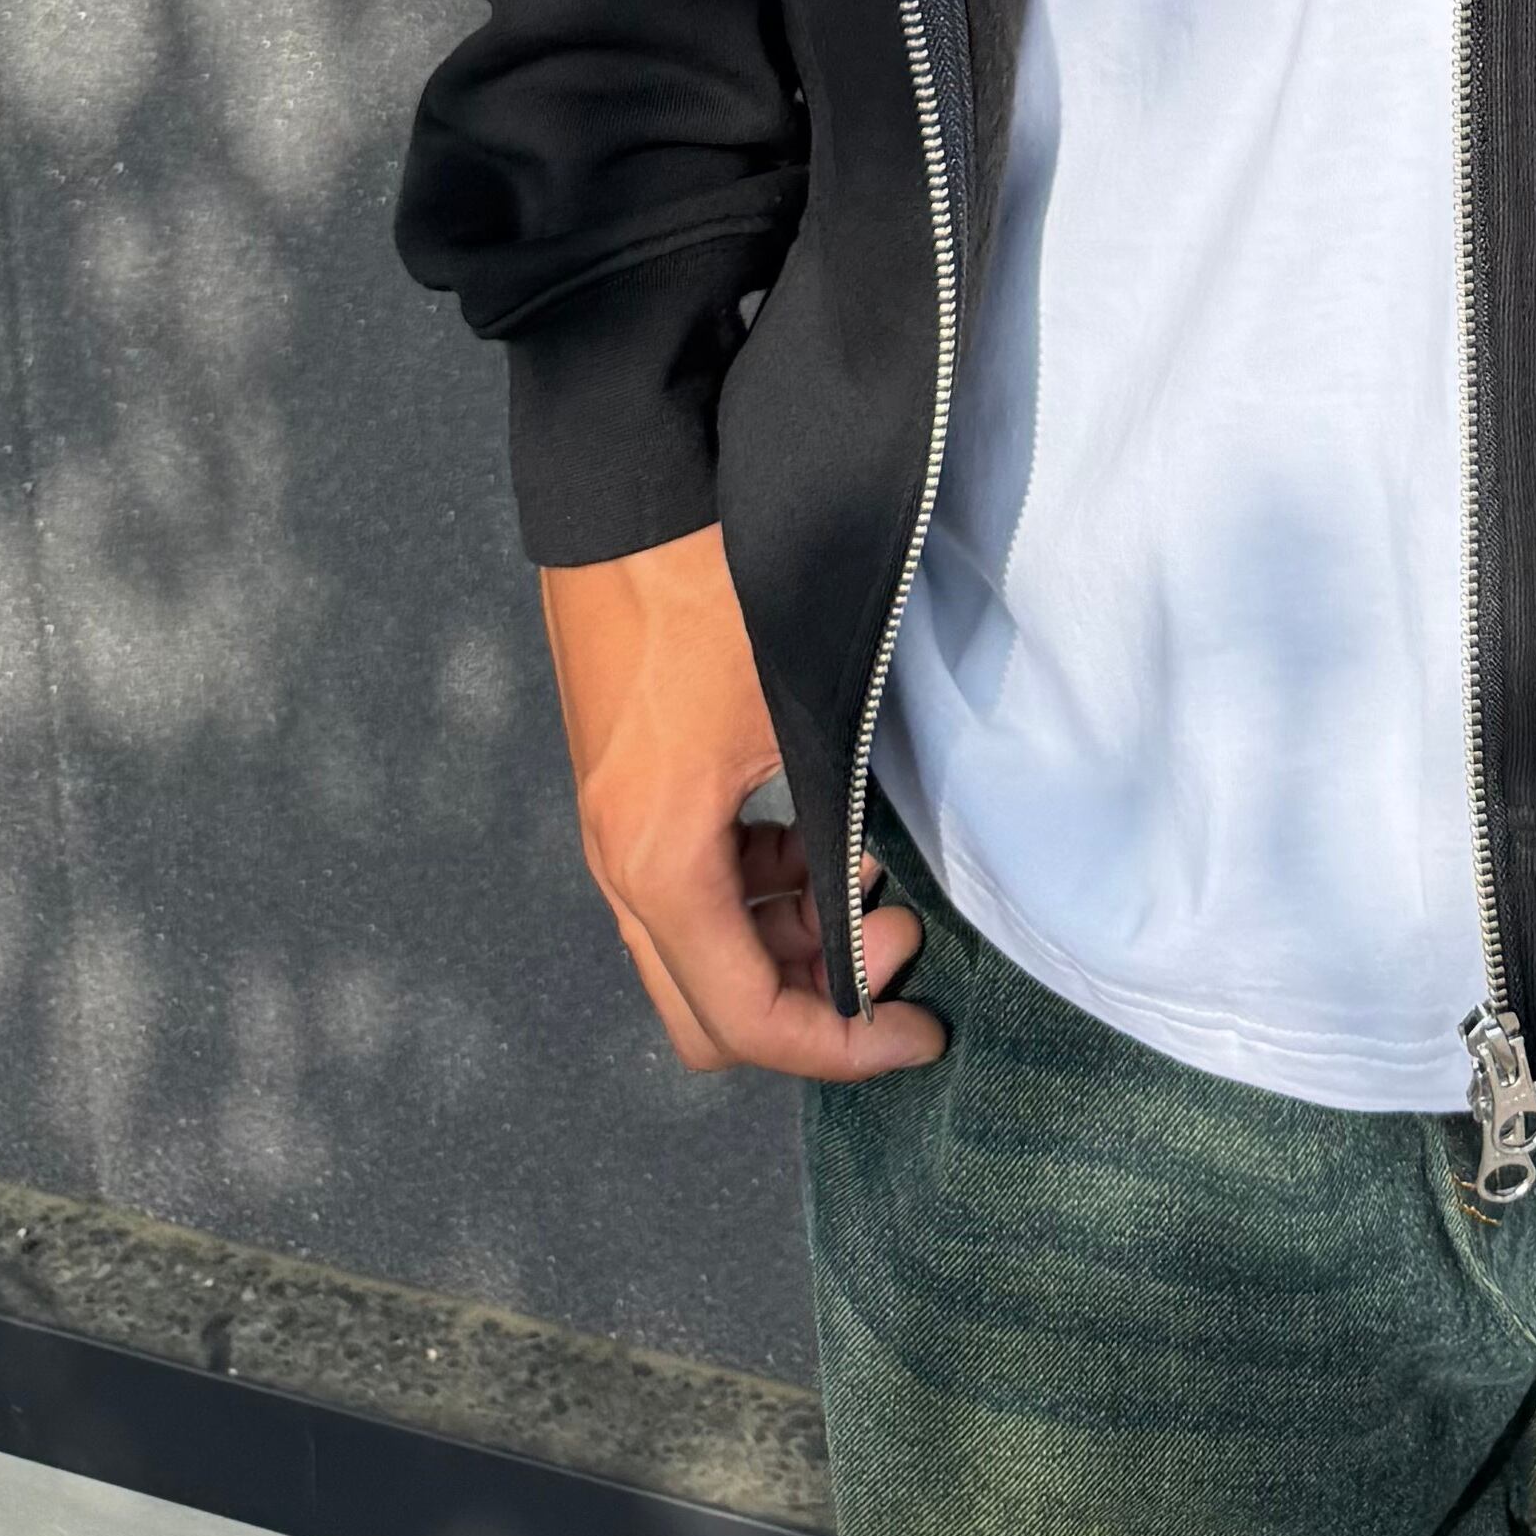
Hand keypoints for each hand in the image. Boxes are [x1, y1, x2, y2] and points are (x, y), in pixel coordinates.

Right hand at [537, 525, 945, 1081]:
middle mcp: (620, 865)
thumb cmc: (714, 590)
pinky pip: (691, 887)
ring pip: (701, 951)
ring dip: (790, 946)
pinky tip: (820, 843)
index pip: (746, 1019)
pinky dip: (758, 892)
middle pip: (710, 1013)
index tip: (922, 1031)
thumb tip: (872, 910)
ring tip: (874, 888)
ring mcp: (614, 828)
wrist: (629, 488)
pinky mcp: (625, 788)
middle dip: (815, 1006)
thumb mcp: (793, 715)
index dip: (841, 1048)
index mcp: (657, 863)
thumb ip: (828, 831)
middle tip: (901, 942)